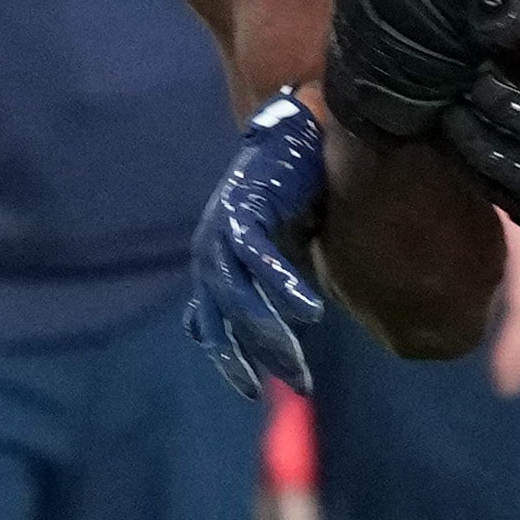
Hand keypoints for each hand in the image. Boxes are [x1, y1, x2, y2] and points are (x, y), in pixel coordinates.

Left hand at [190, 90, 331, 394]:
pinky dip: (281, 287)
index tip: (255, 391)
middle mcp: (211, 250)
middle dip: (254, 357)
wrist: (300, 128)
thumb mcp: (280, 240)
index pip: (212, 323)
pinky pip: (258, 259)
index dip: (231, 359)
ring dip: (267, 331)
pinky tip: (308, 312)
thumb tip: (291, 316)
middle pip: (223, 319)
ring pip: (236, 296)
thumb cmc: (294, 184)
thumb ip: (273, 274)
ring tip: (295, 362)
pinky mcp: (243, 211)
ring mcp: (222, 230)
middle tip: (294, 383)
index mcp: (216, 260)